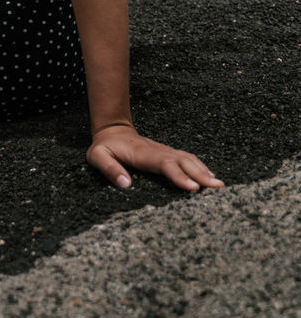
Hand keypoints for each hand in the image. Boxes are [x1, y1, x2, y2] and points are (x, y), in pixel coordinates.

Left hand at [86, 124, 224, 191]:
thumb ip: (109, 168)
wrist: (112, 129)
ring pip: (188, 159)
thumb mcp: (98, 156)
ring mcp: (165, 151)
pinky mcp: (168, 154)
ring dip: (204, 170)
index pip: (164, 164)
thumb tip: (125, 184)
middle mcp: (158, 151)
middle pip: (183, 161)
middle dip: (201, 174)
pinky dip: (201, 167)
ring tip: (220, 185)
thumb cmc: (105, 146)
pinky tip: (210, 177)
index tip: (193, 188)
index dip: (179, 176)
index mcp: (143, 154)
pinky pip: (187, 159)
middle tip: (218, 187)